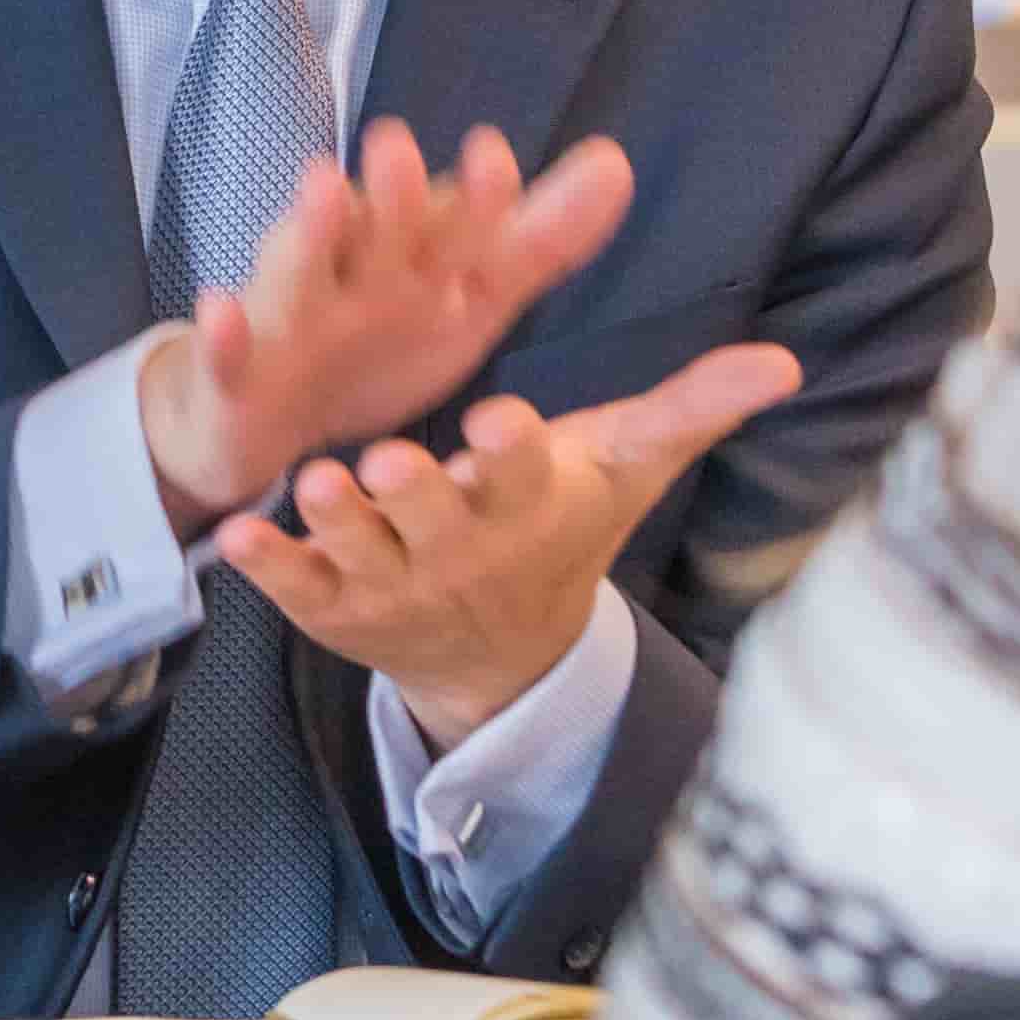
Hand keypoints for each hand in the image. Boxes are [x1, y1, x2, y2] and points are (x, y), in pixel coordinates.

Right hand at [135, 120, 635, 536]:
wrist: (266, 416)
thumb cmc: (377, 340)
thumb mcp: (468, 297)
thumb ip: (538, 238)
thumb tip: (618, 163)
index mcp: (414, 254)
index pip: (452, 217)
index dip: (475, 195)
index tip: (497, 158)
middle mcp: (352, 269)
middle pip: (376, 227)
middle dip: (392, 191)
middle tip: (404, 146)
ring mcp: (290, 315)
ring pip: (299, 271)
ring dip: (309, 230)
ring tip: (323, 184)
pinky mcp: (238, 371)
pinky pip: (227, 354)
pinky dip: (223, 334)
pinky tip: (222, 309)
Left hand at [209, 342, 804, 746]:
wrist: (502, 656)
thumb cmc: (559, 528)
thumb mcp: (621, 467)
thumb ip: (690, 407)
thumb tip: (783, 362)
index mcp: (527, 503)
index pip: (527, 476)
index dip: (515, 454)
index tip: (504, 421)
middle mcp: (459, 548)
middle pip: (435, 520)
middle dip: (414, 495)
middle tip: (389, 461)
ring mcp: (392, 582)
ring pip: (360, 551)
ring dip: (337, 524)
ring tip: (317, 484)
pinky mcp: (334, 605)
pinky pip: (297, 589)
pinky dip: (268, 568)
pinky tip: (237, 537)